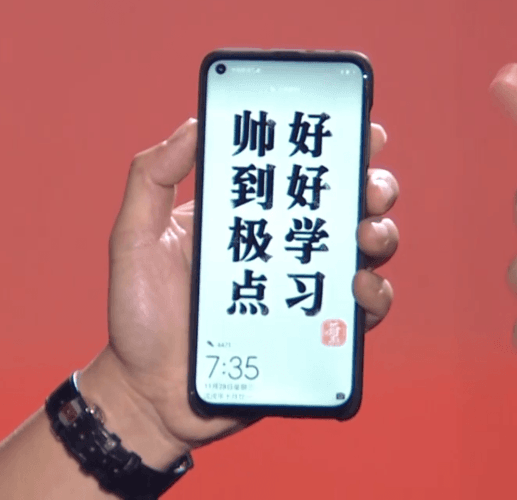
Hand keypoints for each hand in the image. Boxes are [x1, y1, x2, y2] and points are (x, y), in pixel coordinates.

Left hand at [78, 118, 399, 466]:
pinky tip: (360, 287)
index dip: (336, 143)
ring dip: (381, 233)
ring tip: (367, 235)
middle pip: (346, 203)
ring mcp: (303, 289)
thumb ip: (152, 177)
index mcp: (247, 214)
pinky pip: (362, 311)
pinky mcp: (316, 334)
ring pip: (365, 250)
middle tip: (369, 186)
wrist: (149, 393)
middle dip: (372, 184)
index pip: (298, 168)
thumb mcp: (134, 237)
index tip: (357, 127)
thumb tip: (194, 124)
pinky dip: (375, 295)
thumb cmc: (139, 314)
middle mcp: (283, 245)